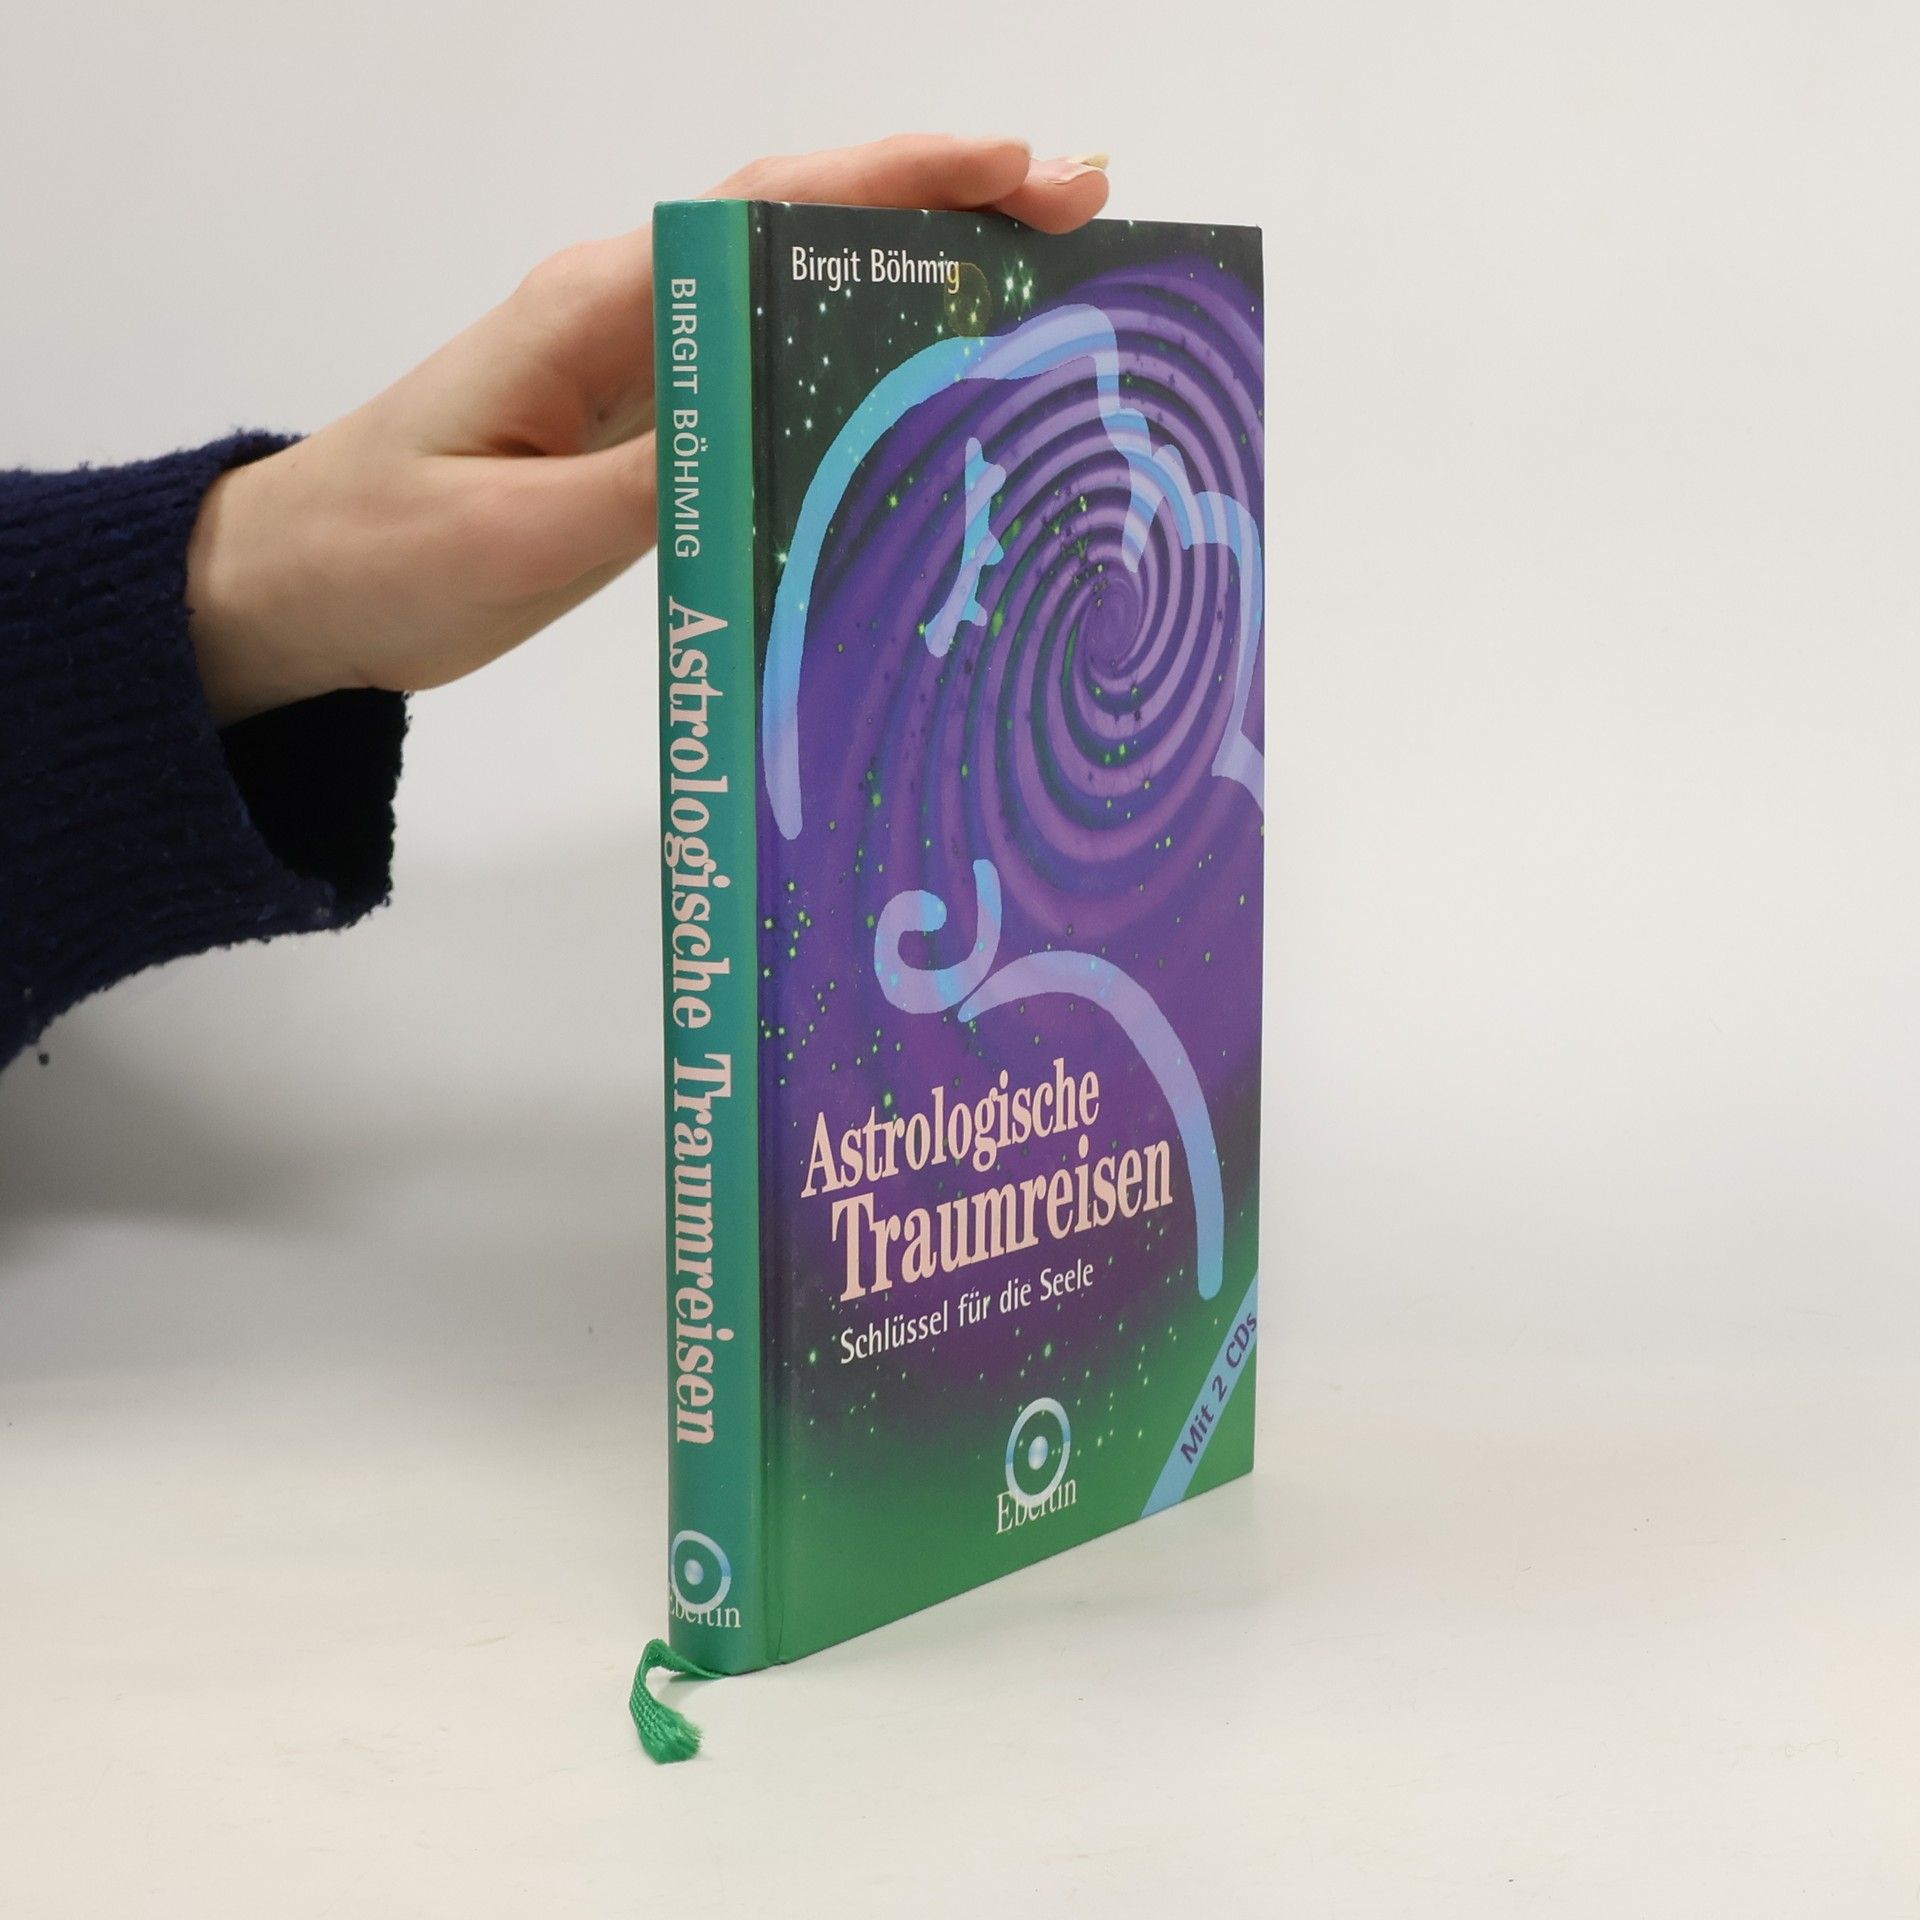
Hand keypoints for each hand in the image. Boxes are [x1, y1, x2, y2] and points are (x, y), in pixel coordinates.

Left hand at [185, 134, 1110, 725]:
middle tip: (1081, 213)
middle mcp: (631, 311)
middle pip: (806, 224)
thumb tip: (789, 430)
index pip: (769, 208)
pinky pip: (773, 365)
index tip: (1019, 170)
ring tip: (1041, 279)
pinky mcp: (646, 421)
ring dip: (918, 269)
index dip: (901, 178)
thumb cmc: (387, 556)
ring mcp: (643, 363)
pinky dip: (861, 350)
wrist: (298, 588)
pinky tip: (928, 378)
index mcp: (599, 307)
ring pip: (801, 289)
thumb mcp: (522, 536)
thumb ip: (655, 483)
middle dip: (945, 202)